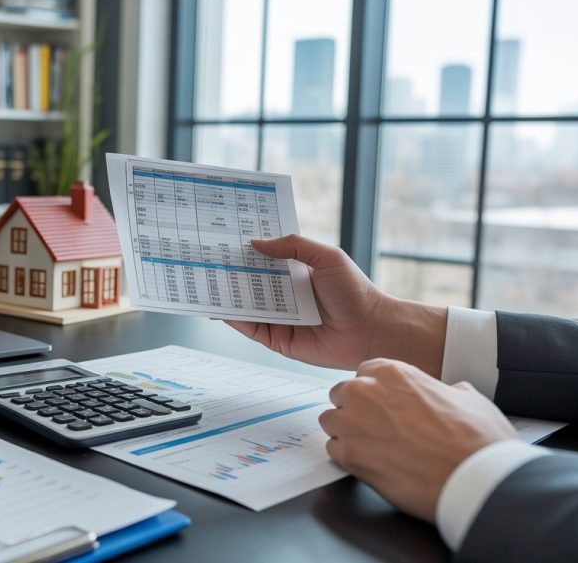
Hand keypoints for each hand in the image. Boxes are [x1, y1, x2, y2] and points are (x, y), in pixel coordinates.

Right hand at [225, 235, 447, 376]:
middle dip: (229, 271)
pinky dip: (234, 319)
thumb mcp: (327, 257)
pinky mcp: (278, 340)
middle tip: (204, 258)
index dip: (245, 249)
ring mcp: (280, 317)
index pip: (264, 258)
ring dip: (227, 295)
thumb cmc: (356, 292)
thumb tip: (257, 242)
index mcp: (295, 272)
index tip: (223, 237)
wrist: (373, 331)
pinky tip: (220, 308)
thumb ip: (294, 246)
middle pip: (249, 281)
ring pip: (246, 305)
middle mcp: (285, 294)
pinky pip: (251, 328)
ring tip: (204, 281)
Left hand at [320, 359, 517, 521]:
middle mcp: (365, 392)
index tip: (382, 404)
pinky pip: (333, 450)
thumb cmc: (476, 439)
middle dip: (355, 410)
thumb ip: (446, 390)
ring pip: (331, 421)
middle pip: (342, 394)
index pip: (364, 373)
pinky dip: (347, 457)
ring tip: (373, 447)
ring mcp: (352, 423)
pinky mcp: (348, 455)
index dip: (374, 390)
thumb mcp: (468, 398)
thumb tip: (451, 393)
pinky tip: (372, 463)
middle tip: (378, 428)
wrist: (475, 478)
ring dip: (346, 432)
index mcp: (392, 373)